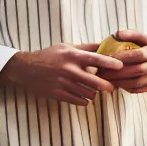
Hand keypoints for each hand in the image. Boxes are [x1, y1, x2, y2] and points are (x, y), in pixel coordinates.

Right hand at [2, 43, 122, 105]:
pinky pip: (78, 101)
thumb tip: (104, 44)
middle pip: (95, 81)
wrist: (25, 69)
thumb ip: (86, 47)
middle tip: (110, 87)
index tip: (121, 66)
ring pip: (88, 93)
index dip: (110, 63)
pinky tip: (84, 97)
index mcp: (72, 56)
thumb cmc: (49, 55)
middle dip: (106, 86)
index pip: (96, 58)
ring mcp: (63, 84)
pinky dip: (84, 100)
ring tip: (93, 91)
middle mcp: (69, 70)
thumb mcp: (66, 47)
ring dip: (94, 93)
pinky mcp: (58, 94)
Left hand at [104, 31, 146, 94]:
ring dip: (120, 82)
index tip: (107, 58)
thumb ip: (130, 34)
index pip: (139, 54)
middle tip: (102, 72)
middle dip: (118, 72)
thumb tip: (117, 34)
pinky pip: (139, 89)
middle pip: (138, 70)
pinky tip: (114, 83)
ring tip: (106, 79)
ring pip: (138, 82)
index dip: (122, 57)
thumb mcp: (142, 37)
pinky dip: (125, 87)